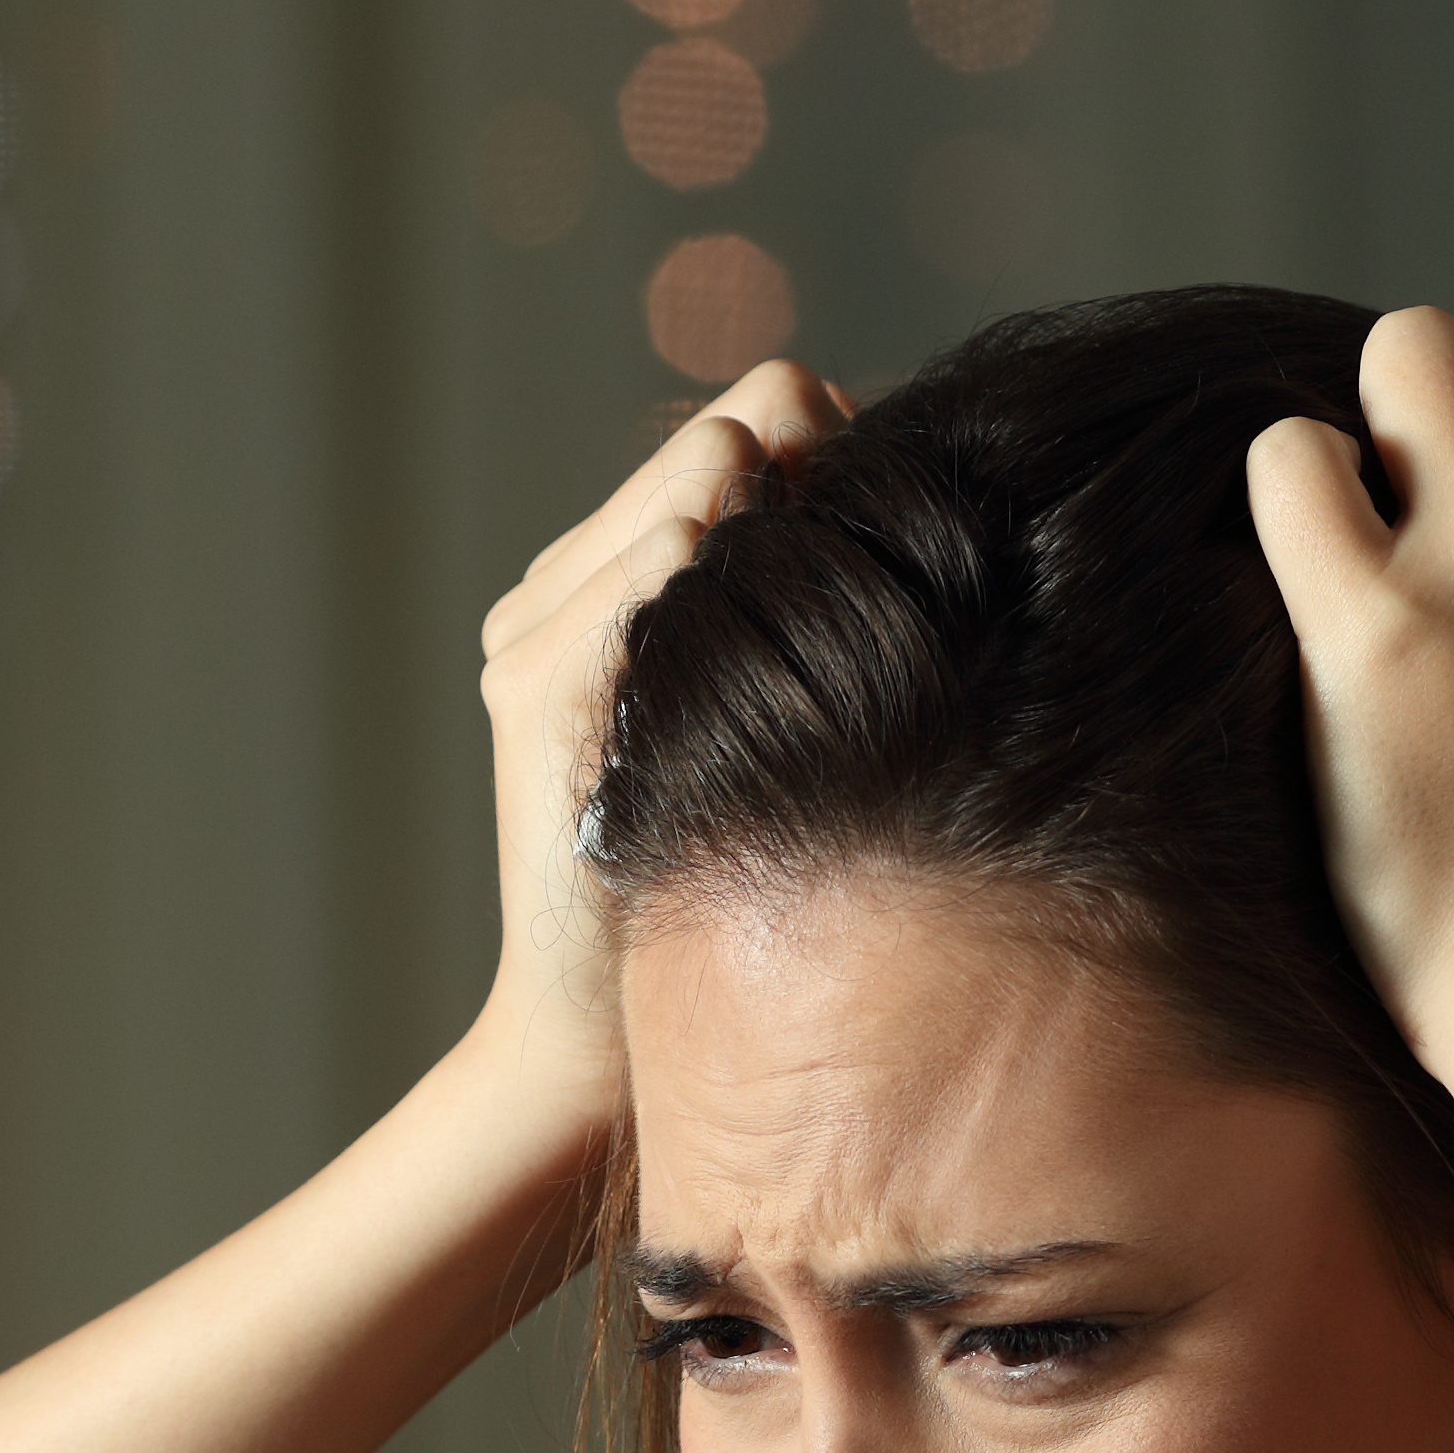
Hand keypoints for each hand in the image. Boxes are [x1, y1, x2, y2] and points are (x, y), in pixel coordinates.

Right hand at [464, 363, 850, 1134]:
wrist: (610, 1036)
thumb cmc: (730, 890)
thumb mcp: (772, 723)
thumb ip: (807, 605)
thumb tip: (917, 503)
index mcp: (613, 579)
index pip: (758, 416)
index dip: (837, 461)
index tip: (884, 556)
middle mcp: (559, 586)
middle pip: (737, 426)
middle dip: (815, 488)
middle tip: (858, 613)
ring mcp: (536, 629)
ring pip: (698, 481)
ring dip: (770, 546)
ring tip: (798, 669)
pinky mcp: (537, 684)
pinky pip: (652, 567)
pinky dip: (712, 585)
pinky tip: (747, 664)